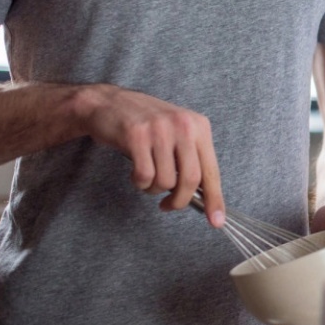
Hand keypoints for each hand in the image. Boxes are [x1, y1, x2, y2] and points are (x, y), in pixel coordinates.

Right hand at [82, 85, 223, 225]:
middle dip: (180, 201)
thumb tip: (205, 197)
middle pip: (191, 180)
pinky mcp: (137, 135)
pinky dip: (139, 182)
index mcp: (199, 126)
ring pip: (166, 181)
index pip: (211, 170)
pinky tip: (136, 172)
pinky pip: (144, 176)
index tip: (216, 221)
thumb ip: (191, 159)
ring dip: (154, 188)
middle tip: (168, 205)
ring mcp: (160, 129)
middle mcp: (184, 125)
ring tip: (147, 176)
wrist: (108, 103)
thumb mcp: (177, 134)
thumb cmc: (145, 124)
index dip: (214, 199)